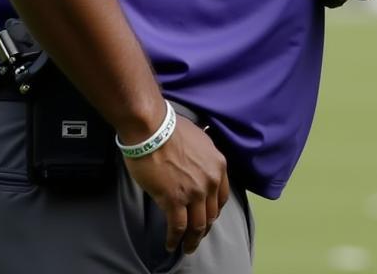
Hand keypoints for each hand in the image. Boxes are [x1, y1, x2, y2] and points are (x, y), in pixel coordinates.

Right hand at [124, 112, 229, 255]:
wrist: (154, 130)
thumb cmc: (172, 131)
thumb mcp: (200, 141)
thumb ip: (204, 157)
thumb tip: (199, 163)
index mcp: (219, 165)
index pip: (222, 196)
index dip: (215, 211)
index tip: (208, 218)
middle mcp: (211, 180)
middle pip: (211, 214)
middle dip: (204, 229)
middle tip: (197, 237)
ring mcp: (194, 192)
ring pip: (197, 225)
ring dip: (192, 240)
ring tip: (187, 248)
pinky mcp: (174, 200)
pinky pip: (178, 227)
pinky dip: (174, 239)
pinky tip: (170, 245)